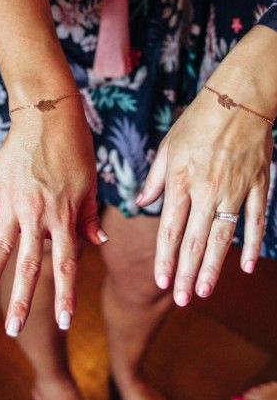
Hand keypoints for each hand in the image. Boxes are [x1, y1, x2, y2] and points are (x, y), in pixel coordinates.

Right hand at [0, 102, 105, 335]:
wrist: (47, 113)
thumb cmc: (75, 147)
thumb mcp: (89, 183)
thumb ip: (87, 217)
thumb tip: (96, 243)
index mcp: (63, 216)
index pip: (64, 264)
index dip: (64, 295)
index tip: (62, 322)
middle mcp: (37, 214)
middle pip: (28, 265)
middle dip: (21, 301)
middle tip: (13, 331)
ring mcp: (12, 202)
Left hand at [137, 88, 271, 304]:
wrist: (237, 100)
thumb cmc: (196, 123)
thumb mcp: (167, 148)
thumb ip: (156, 179)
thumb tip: (142, 202)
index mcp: (180, 182)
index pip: (169, 230)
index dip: (165, 259)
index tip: (161, 281)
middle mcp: (205, 191)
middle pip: (194, 241)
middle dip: (186, 273)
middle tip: (183, 299)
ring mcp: (233, 191)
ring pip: (222, 239)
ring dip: (213, 267)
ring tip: (204, 291)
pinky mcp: (257, 186)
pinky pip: (254, 222)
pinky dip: (251, 245)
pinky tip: (247, 267)